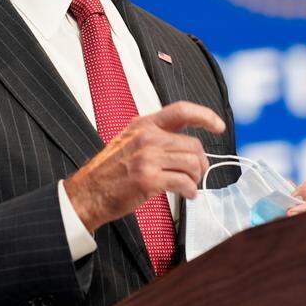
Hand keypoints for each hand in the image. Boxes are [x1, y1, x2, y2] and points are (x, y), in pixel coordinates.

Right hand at [64, 101, 224, 230]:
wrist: (87, 193)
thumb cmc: (110, 171)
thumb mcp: (130, 141)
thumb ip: (156, 137)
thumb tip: (189, 146)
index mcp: (144, 124)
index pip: (181, 110)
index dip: (205, 115)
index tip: (219, 126)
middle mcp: (147, 137)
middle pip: (193, 144)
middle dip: (201, 163)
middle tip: (197, 174)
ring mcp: (147, 158)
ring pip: (192, 163)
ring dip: (196, 178)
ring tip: (190, 186)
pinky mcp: (148, 179)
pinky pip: (184, 182)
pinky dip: (191, 191)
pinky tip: (188, 195)